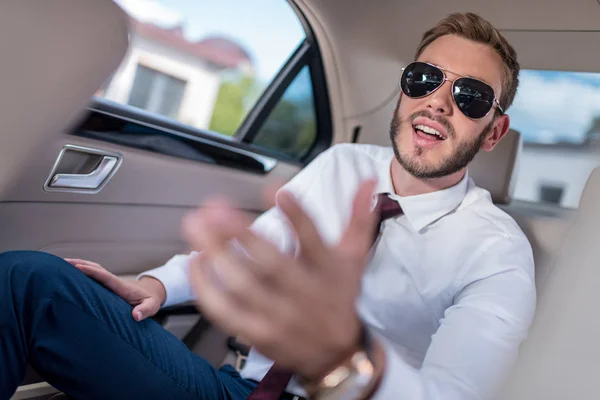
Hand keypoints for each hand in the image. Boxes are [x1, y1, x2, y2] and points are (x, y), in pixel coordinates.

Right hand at [65, 258, 165, 321]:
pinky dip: (82, 271)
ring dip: (79, 265)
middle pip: (95, 269)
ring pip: (93, 270)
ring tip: (61, 264)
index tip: (77, 267)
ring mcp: (110, 281)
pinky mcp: (107, 284)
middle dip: (80, 264)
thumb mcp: (151, 307)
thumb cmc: (149, 302)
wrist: (151, 294)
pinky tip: (69, 273)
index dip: (91, 271)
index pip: (104, 277)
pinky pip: (93, 276)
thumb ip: (145, 311)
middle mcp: (114, 281)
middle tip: (62, 262)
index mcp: (121, 286)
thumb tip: (136, 316)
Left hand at [181, 180, 377, 379]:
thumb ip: (358, 218)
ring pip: (243, 286)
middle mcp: (304, 292)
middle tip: (216, 209)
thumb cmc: (340, 297)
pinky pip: (227, 311)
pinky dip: (207, 288)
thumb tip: (367, 180)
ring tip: (196, 227)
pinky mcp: (259, 333)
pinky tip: (196, 262)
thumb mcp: (353, 258)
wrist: (337, 356)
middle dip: (242, 234)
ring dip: (216, 255)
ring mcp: (280, 315)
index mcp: (327, 269)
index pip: (314, 240)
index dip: (297, 216)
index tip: (277, 190)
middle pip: (271, 264)